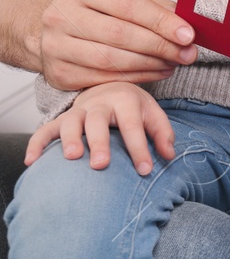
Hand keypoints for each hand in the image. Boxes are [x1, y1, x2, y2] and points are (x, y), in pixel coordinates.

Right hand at [27, 81, 174, 174]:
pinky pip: (44, 130)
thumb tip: (169, 155)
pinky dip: (37, 144)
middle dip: (99, 143)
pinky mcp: (60, 119)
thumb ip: (163, 133)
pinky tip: (31, 162)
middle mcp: (99, 104)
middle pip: (97, 122)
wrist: (109, 86)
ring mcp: (78, 111)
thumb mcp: (153, 114)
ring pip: (70, 123)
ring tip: (72, 157)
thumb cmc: (133, 107)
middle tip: (101, 165)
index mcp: (126, 101)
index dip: (139, 149)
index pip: (133, 126)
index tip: (145, 171)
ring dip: (69, 139)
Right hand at [40, 0, 196, 89]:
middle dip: (161, 46)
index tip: (188, 34)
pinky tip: (157, 72)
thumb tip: (187, 24)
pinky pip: (105, 78)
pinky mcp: (59, 73)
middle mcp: (60, 15)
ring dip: (151, 64)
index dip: (161, 22)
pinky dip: (137, 77)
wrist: (57, 31)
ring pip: (112, 60)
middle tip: (188, 53)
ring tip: (174, 63)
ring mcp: (56, 46)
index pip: (128, 5)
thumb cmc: (98, 11)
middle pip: (120, 34)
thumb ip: (153, 7)